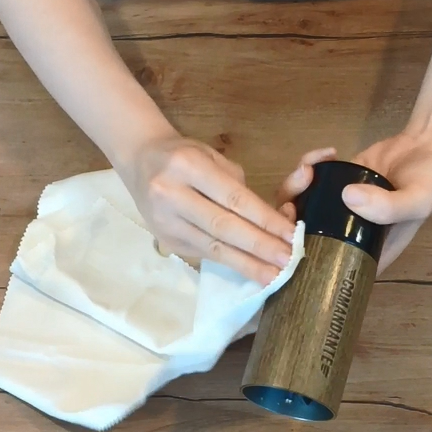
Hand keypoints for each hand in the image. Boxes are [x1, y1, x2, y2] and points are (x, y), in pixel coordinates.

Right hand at [115, 133, 295, 283]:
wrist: (139, 160)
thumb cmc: (184, 155)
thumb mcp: (211, 156)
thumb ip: (238, 185)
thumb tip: (271, 220)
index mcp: (188, 166)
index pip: (234, 198)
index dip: (265, 220)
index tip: (292, 235)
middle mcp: (171, 194)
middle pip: (223, 227)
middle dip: (259, 247)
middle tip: (288, 262)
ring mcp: (165, 221)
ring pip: (212, 247)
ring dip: (247, 264)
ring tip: (274, 276)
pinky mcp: (166, 240)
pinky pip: (203, 253)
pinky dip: (230, 262)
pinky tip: (250, 270)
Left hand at [277, 133, 431, 271]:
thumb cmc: (431, 183)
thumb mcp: (417, 201)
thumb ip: (388, 207)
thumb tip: (347, 198)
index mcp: (363, 251)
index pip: (325, 268)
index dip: (301, 261)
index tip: (291, 241)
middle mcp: (346, 233)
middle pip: (303, 237)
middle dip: (287, 222)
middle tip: (289, 204)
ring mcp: (338, 207)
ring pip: (301, 206)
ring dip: (294, 189)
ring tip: (308, 169)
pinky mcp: (335, 180)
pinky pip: (310, 179)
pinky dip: (309, 165)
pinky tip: (325, 154)